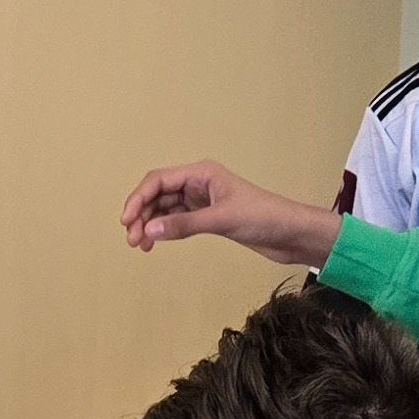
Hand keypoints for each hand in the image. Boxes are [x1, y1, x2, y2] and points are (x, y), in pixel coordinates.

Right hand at [118, 160, 341, 266]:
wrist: (291, 234)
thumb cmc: (265, 217)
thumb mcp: (222, 220)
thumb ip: (184, 225)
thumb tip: (150, 231)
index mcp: (202, 173)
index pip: (159, 180)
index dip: (138, 198)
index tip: (126, 221)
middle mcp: (200, 183)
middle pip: (158, 194)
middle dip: (142, 214)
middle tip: (132, 239)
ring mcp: (203, 200)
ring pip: (166, 209)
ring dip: (151, 224)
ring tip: (141, 245)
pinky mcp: (209, 217)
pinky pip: (177, 221)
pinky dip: (164, 230)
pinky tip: (156, 242)